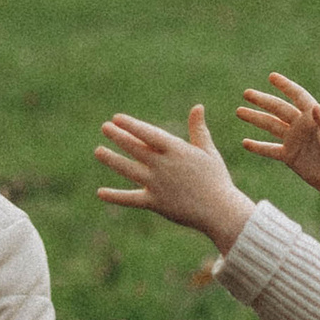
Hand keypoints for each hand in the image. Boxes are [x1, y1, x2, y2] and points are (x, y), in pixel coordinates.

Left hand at [94, 105, 253, 248]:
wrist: (221, 212)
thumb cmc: (217, 179)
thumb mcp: (208, 151)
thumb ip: (198, 130)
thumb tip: (197, 106)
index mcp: (177, 150)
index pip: (149, 133)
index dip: (132, 125)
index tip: (117, 118)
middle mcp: (164, 165)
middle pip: (135, 148)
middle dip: (118, 136)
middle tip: (104, 127)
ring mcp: (157, 184)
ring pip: (129, 169)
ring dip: (112, 159)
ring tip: (98, 150)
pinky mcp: (155, 203)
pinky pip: (131, 199)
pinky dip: (115, 197)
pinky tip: (100, 193)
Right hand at [237, 72, 319, 218]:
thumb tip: (315, 106)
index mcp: (313, 117)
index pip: (298, 96)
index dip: (285, 86)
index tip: (272, 77)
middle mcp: (301, 126)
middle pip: (278, 109)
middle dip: (262, 100)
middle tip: (246, 93)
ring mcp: (294, 141)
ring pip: (270, 126)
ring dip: (256, 118)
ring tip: (239, 111)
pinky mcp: (289, 156)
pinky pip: (270, 150)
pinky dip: (258, 147)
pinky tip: (245, 143)